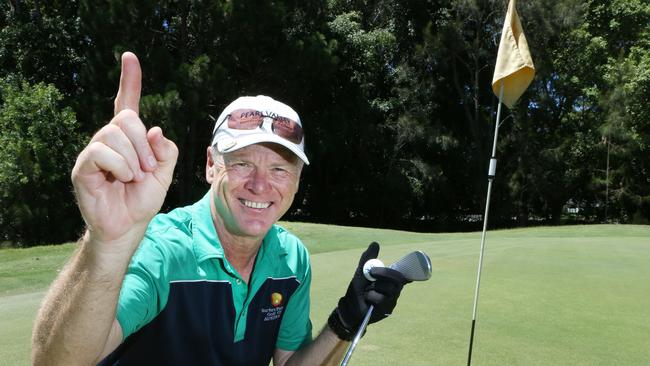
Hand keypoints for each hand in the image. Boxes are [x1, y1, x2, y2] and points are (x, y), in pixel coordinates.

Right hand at [71, 52, 177, 246]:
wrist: (128, 226)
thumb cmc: (143, 199)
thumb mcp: (165, 173)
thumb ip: (166, 150)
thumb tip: (154, 129)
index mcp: (130, 137)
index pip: (127, 103)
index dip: (129, 80)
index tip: (130, 57)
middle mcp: (110, 139)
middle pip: (127, 118)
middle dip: (144, 143)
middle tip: (148, 168)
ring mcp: (95, 151)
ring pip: (114, 134)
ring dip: (133, 158)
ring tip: (135, 177)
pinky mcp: (83, 167)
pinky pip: (101, 152)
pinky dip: (120, 165)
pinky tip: (123, 179)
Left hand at [331, 242, 408, 338]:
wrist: (349, 308)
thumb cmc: (357, 291)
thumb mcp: (361, 273)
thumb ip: (368, 260)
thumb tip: (375, 243)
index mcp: (389, 280)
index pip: (403, 274)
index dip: (409, 271)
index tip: (406, 267)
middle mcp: (394, 290)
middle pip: (397, 279)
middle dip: (384, 273)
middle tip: (372, 271)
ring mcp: (391, 301)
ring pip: (389, 289)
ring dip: (374, 287)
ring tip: (366, 291)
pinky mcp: (387, 310)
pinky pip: (381, 300)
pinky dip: (371, 297)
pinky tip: (367, 301)